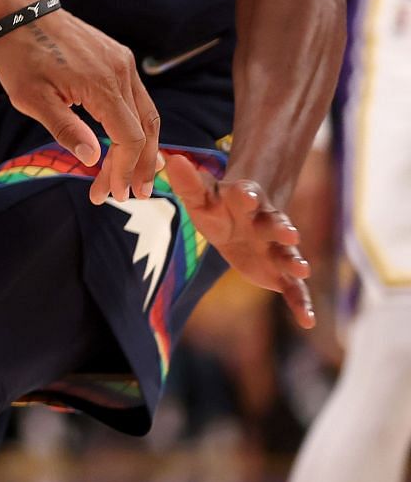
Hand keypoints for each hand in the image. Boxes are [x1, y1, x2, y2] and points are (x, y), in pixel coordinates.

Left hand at [0, 10, 160, 204]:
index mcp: (102, 84)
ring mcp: (123, 62)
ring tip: (132, 177)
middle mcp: (121, 71)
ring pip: (147, 113)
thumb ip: (64, 128)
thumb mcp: (32, 98)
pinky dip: (136, 124)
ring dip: (141, 148)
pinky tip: (126, 143)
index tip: (114, 194)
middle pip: (146, 128)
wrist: (20, 13)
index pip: (130, 138)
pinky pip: (136, 97)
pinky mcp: (118, 58)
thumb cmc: (20, 56)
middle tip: (128, 195)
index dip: (125, 170)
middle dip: (138, 166)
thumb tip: (94, 158)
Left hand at [164, 152, 314, 327]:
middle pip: (275, 223)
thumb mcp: (199, 197)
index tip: (246, 196)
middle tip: (290, 233)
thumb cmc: (215, 208)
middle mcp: (266, 223)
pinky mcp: (280, 274)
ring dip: (295, 261)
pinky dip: (301, 304)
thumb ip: (188, 183)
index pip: (246, 194)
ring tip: (302, 269)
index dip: (246, 195)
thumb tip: (172, 160)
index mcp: (245, 200)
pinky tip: (309, 321)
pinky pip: (294, 290)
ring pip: (288, 254)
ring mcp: (276, 249)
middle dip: (282, 228)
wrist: (237, 225)